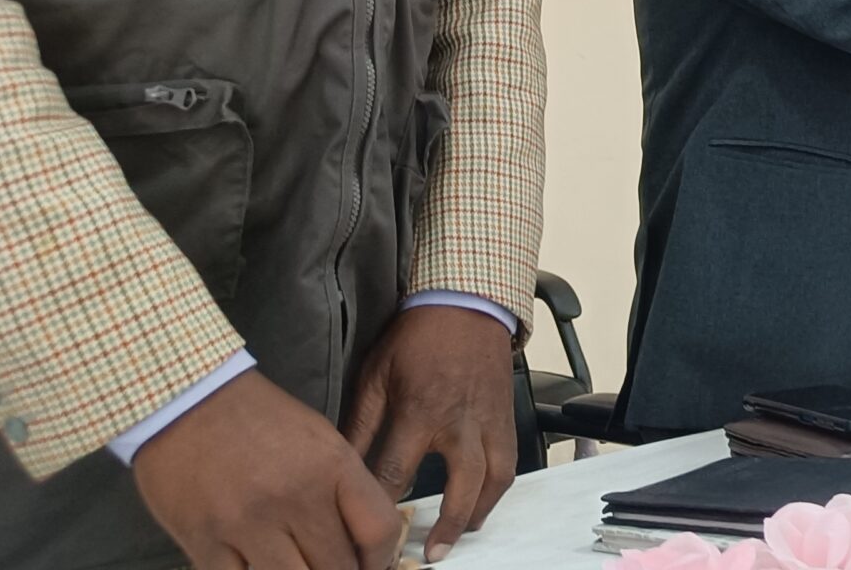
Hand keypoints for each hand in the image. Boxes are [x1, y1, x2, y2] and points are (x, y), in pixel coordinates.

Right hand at [134, 368, 403, 569]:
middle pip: (338, 566)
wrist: (184, 400)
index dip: (382, 558)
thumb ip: (343, 488)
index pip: (379, 528)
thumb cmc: (256, 417)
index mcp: (332, 466)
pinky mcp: (205, 543)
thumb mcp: (318, 439)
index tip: (373, 565)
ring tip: (298, 566)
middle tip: (333, 566)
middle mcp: (296, 498)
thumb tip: (360, 539)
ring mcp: (249, 525)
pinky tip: (257, 567)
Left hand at [341, 304, 518, 562]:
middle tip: (430, 554)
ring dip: (478, 513)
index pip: (397, 474)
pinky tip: (483, 504)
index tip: (369, 533)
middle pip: (460, 488)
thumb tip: (341, 467)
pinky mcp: (506, 418)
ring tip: (461, 536)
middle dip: (446, 527)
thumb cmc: (417, 338)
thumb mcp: (376, 375)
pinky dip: (497, 490)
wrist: (468, 305)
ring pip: (494, 480)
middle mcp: (460, 423)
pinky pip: (509, 462)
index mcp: (420, 411)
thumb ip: (360, 424)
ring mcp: (489, 422)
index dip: (382, 509)